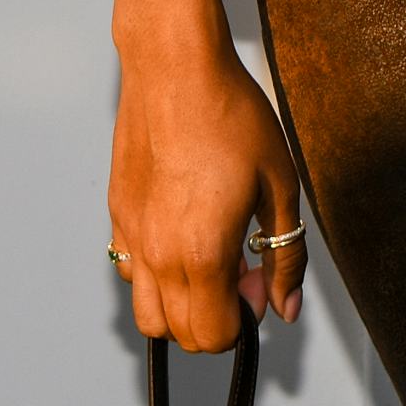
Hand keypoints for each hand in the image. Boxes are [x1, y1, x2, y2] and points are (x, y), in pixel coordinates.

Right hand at [110, 35, 304, 349]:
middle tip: (243, 269)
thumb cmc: (231, 117)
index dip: (246, 320)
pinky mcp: (117, 214)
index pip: (216, 336)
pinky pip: (129, 272)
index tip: (259, 280)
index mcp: (202, 253)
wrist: (176, 68)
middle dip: (218, 319)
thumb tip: (287, 307)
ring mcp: (132, 237)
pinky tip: (181, 234)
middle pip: (182, 335)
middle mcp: (159, 255)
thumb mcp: (280, 185)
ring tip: (210, 260)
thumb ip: (286, 256)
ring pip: (148, 315)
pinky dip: (155, 275)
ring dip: (182, 307)